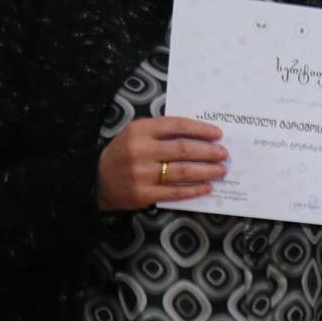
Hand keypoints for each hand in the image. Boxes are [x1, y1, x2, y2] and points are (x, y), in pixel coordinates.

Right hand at [96, 116, 226, 209]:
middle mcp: (140, 150)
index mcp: (140, 130)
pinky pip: (174, 192)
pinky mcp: (142, 194)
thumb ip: (162, 131)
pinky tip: (207, 187)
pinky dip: (194, 190)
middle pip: (183, 150)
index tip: (218, 134)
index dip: (201, 129)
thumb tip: (200, 134)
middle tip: (224, 154)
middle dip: (209, 152)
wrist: (97, 179)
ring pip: (182, 172)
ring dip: (206, 171)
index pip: (177, 125)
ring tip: (221, 171)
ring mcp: (141, 174)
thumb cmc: (124, 152)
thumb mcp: (136, 133)